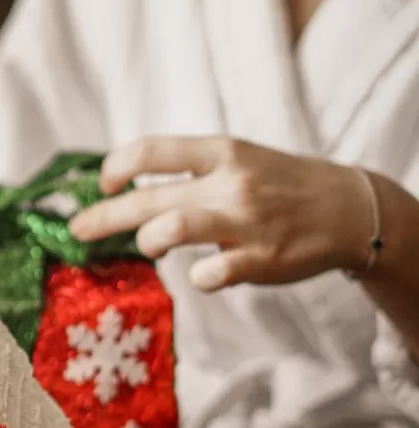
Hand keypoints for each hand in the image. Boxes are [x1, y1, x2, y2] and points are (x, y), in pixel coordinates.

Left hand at [68, 136, 374, 291]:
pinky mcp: (262, 259)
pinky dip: (198, 277)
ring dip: (149, 241)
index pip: (150, 151)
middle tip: (78, 230)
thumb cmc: (277, 184)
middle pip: (148, 198)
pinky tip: (201, 274)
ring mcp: (246, 222)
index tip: (102, 184)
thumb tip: (124, 185)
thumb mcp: (236, 159)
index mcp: (220, 152)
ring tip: (151, 247)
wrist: (348, 208)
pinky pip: (212, 273)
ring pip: (173, 229)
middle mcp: (230, 182)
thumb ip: (187, 171)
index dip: (114, 167)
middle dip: (104, 217)